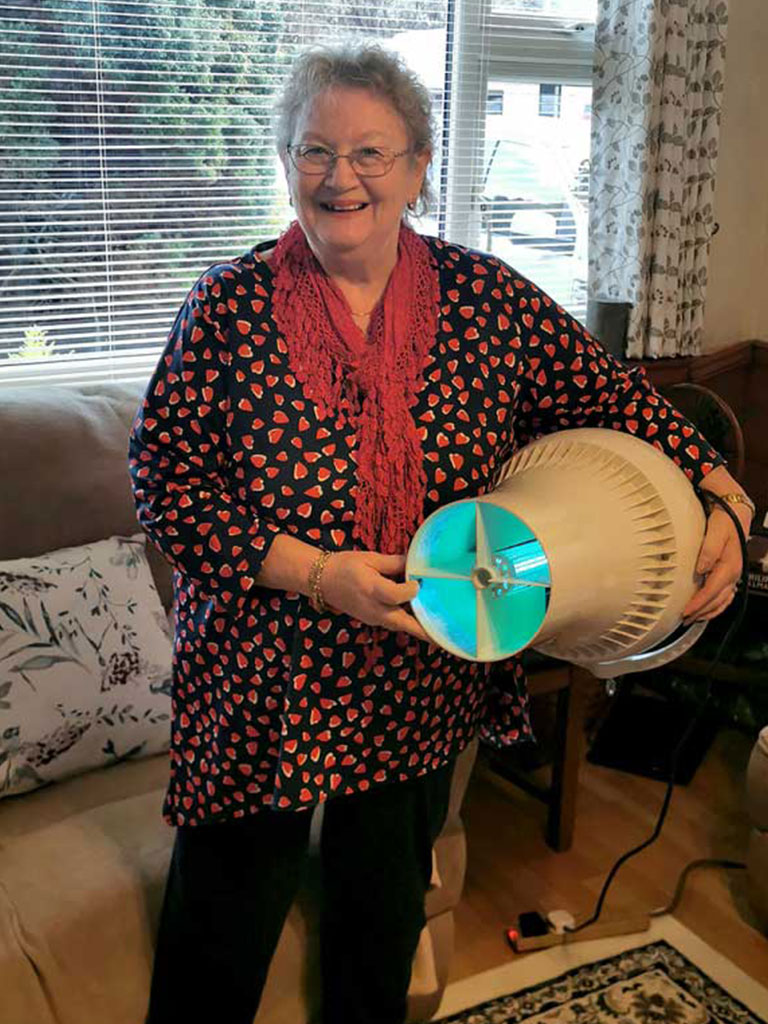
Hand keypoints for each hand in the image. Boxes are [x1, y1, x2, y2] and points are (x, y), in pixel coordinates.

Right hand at [320, 551, 428, 641]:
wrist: (320, 580)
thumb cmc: (344, 565)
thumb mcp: (369, 558)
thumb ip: (393, 562)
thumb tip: (414, 564)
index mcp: (371, 589)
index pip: (396, 595)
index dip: (411, 590)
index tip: (419, 582)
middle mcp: (373, 608)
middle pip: (402, 623)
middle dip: (423, 630)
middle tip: (443, 636)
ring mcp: (371, 617)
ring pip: (399, 626)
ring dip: (417, 628)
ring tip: (437, 629)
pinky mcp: (371, 619)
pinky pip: (393, 623)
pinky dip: (407, 622)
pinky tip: (419, 617)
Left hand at [682, 504, 751, 622]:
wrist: (736, 513)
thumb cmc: (726, 521)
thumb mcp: (717, 530)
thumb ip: (708, 550)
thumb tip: (701, 569)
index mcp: (730, 566)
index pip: (712, 591)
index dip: (698, 603)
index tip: (686, 611)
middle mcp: (733, 574)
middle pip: (717, 600)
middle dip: (701, 612)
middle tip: (684, 620)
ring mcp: (733, 576)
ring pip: (722, 601)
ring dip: (708, 612)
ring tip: (692, 619)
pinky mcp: (730, 574)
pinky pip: (725, 596)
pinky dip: (715, 606)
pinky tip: (707, 610)